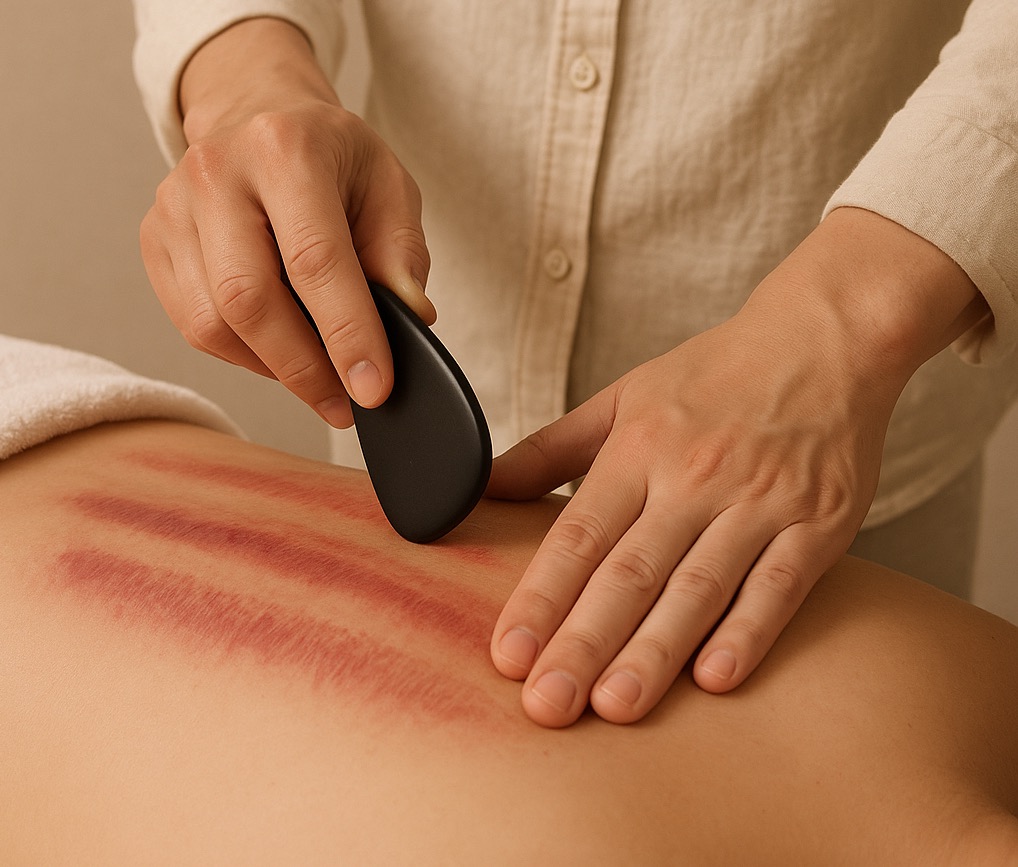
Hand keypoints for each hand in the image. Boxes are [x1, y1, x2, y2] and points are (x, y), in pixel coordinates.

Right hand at [140, 19, 432, 427]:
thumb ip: (402, 253)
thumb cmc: (331, 159)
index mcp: (285, 149)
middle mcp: (217, 172)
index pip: (315, 260)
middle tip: (344, 405)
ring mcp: (174, 207)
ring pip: (213, 323)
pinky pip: (193, 324)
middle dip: (303, 369)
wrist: (259, 115)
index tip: (373, 389)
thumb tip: (410, 319)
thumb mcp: (388, 186)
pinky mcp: (155, 240)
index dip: (346, 334)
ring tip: (318, 378)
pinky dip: (242, 355)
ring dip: (272, 369)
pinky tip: (279, 352)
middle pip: (249, 300)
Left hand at [488, 208, 987, 727]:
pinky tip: (715, 680)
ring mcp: (760, 501)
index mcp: (640, 447)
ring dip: (655, 651)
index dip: (540, 597)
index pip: (578, 534)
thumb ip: (549, 449)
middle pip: (630, 571)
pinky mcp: (819, 523)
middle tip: (547, 705)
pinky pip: (780, 585)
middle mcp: (694, 476)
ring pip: (698, 587)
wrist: (823, 340)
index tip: (507, 655)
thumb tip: (481, 487)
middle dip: (584, 642)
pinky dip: (749, 632)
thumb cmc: (714, 375)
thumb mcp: (622, 398)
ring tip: (615, 706)